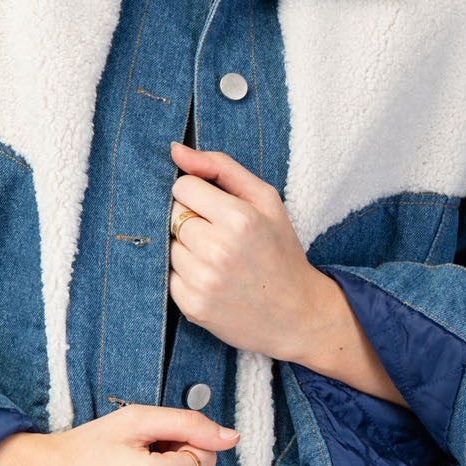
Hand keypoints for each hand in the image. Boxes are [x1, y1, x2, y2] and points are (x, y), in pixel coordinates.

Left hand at [168, 138, 336, 363]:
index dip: (197, 194)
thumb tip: (175, 150)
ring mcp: (204, 281)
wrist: (298, 315)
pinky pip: (168, 276)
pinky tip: (211, 278)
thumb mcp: (265, 199)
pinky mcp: (193, 306)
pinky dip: (184, 274)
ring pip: (167, 245)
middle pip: (172, 215)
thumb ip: (220, 167)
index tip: (214, 207)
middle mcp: (219, 250)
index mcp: (240, 219)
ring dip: (186, 248)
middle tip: (219, 234)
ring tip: (217, 258)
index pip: (183, 187)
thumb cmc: (280, 250)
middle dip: (191, 219)